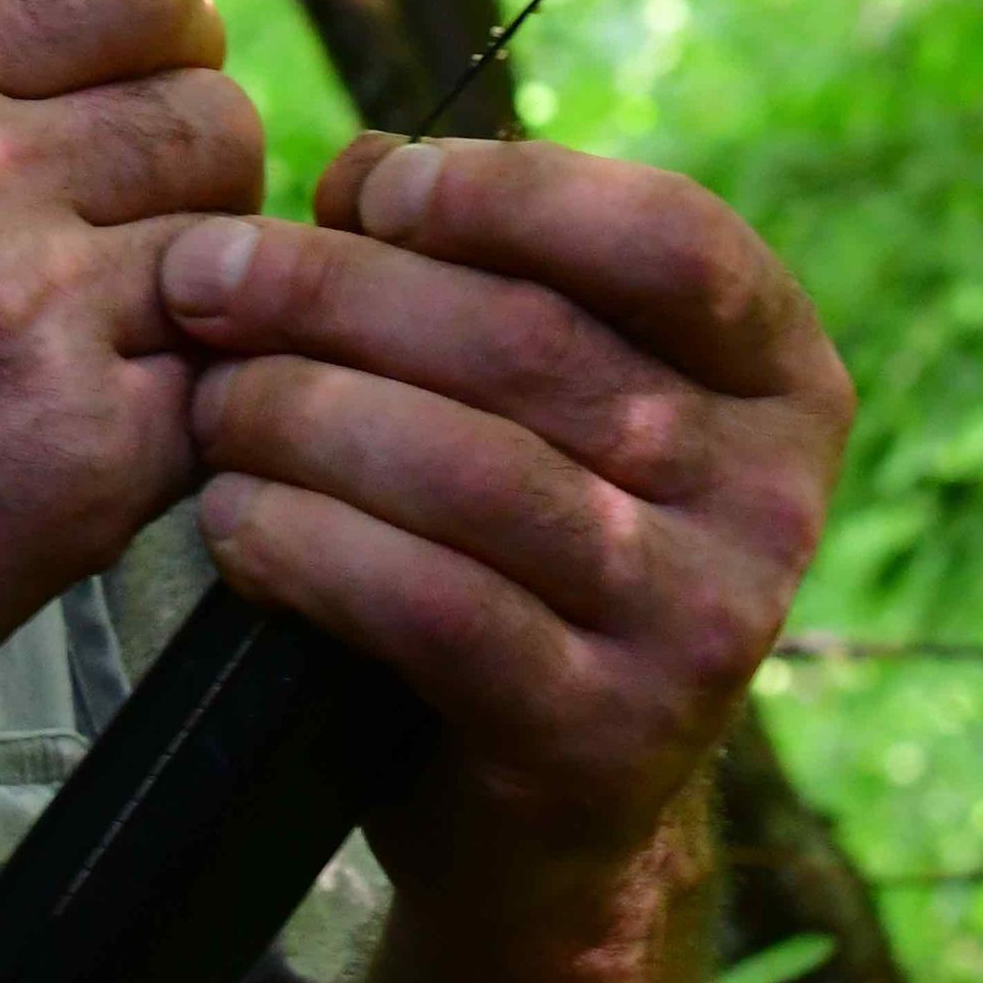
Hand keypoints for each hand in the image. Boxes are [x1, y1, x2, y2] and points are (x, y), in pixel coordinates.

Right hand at [0, 0, 262, 754]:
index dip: (166, 26)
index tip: (142, 79)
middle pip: (210, 107)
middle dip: (192, 167)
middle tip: (119, 232)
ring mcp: (31, 318)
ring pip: (238, 243)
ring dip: (195, 288)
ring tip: (91, 333)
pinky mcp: (90, 454)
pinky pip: (220, 381)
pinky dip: (175, 410)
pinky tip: (77, 430)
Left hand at [158, 136, 849, 886]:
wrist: (548, 811)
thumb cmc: (523, 548)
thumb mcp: (534, 396)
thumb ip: (471, 271)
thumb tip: (358, 171)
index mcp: (781, 378)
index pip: (673, 238)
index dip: (509, 193)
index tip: (369, 184)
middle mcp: (772, 497)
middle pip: (536, 345)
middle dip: (338, 293)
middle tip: (201, 279)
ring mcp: (702, 626)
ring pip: (473, 471)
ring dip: (302, 415)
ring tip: (207, 400)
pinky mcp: (604, 736)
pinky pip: (433, 606)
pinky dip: (309, 545)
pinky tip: (233, 516)